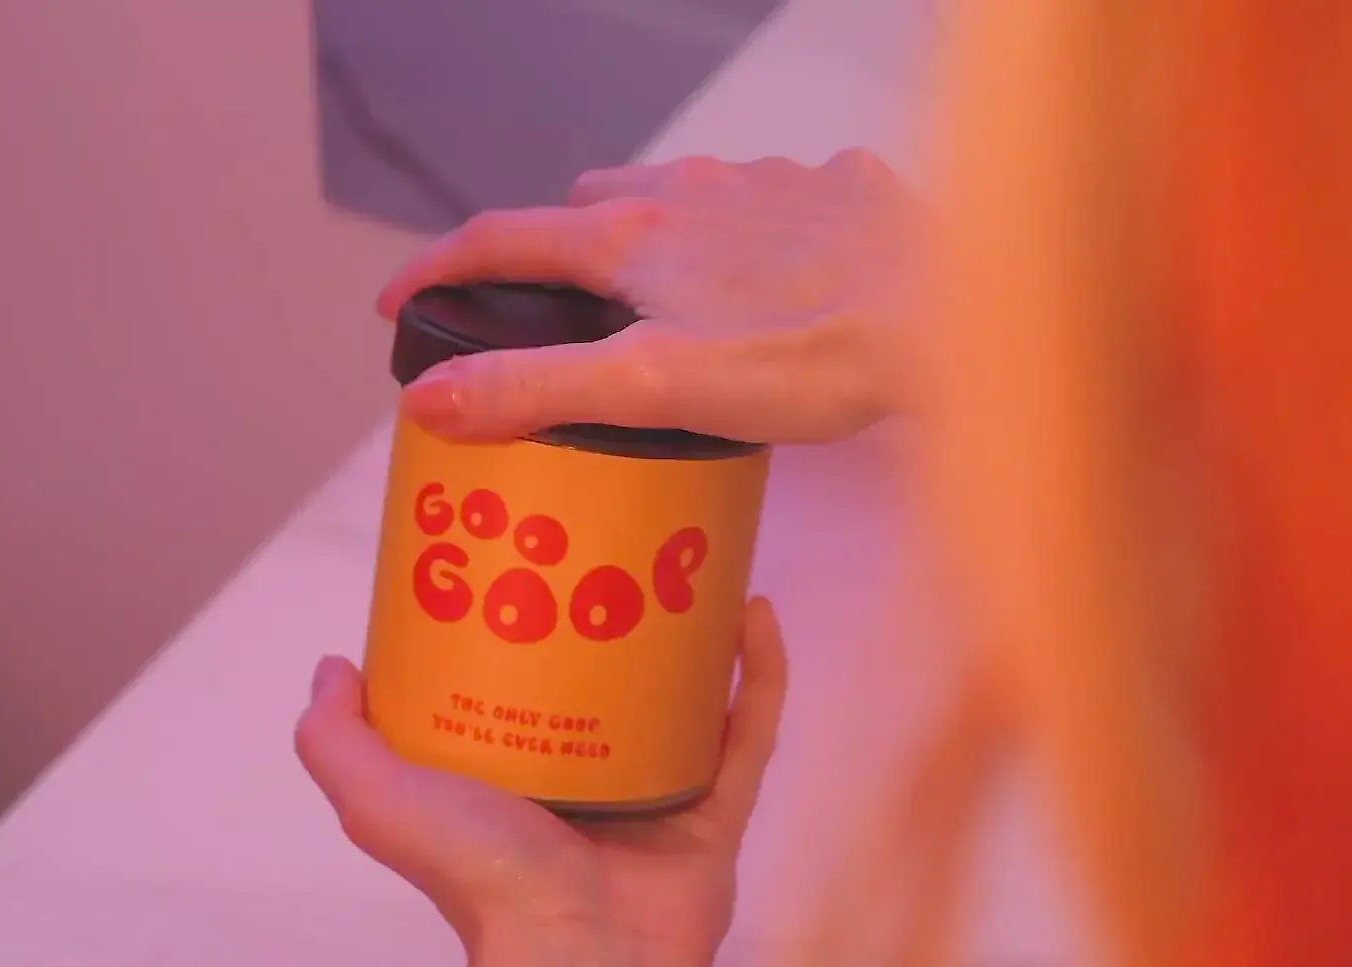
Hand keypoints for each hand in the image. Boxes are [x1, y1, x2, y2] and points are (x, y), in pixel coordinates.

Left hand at [294, 598, 787, 966]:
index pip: (520, 692)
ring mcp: (660, 797)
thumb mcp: (379, 800)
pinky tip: (755, 607)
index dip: (523, 627)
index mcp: (515, 781)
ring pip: (688, 700)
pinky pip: (749, 728)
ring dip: (697, 635)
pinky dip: (760, 671)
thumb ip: (335, 741)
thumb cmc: (478, 877)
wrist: (578, 952)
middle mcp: (589, 784)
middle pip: (611, 687)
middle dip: (620, 618)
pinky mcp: (720, 810)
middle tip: (620, 548)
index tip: (527, 558)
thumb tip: (335, 665)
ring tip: (696, 565)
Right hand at [377, 151, 923, 443]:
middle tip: (550, 315)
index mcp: (634, 235)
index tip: (399, 305)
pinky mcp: (842, 195)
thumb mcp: (655, 388)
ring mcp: (772, 184)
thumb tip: (430, 397)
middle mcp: (694, 190)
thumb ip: (537, 390)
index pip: (502, 240)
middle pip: (592, 209)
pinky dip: (756, 234)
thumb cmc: (809, 357)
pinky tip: (782, 276)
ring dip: (657, 236)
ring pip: (685, 197)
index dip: (436, 271)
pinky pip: (778, 201)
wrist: (952, 317)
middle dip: (555, 252)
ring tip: (667, 301)